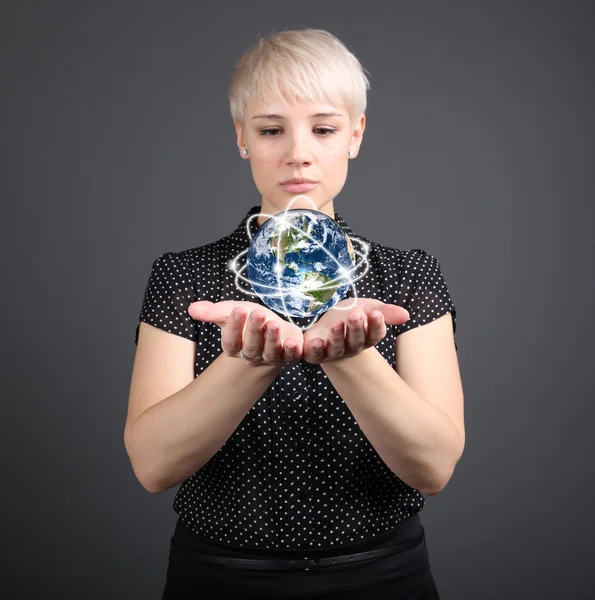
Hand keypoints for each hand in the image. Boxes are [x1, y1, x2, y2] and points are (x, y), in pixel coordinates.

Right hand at [188, 300, 303, 366]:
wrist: (274, 329)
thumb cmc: (250, 320)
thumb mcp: (233, 311)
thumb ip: (214, 312)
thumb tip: (192, 308)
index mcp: (236, 346)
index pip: (231, 342)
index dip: (233, 329)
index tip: (238, 311)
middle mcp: (253, 355)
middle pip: (251, 348)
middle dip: (254, 331)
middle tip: (258, 314)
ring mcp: (272, 357)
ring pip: (271, 352)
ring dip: (272, 339)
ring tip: (274, 324)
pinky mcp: (290, 355)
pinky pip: (292, 356)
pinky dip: (293, 351)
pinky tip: (292, 342)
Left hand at [302, 298, 409, 363]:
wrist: (323, 323)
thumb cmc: (346, 315)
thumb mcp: (365, 307)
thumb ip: (384, 311)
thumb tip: (406, 314)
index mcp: (366, 337)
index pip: (374, 334)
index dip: (376, 325)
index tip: (375, 314)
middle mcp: (351, 347)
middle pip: (356, 341)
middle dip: (356, 328)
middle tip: (356, 314)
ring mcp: (333, 352)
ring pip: (337, 348)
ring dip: (337, 337)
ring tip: (337, 324)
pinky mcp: (315, 354)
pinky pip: (316, 355)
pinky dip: (315, 349)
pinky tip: (317, 341)